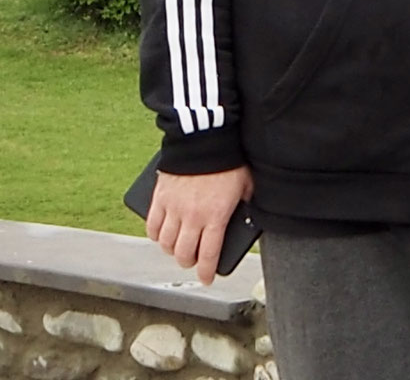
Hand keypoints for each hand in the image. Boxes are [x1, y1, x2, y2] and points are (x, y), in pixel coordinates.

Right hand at [147, 166, 253, 285]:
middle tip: (192, 260)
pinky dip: (155, 235)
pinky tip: (161, 235)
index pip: (208, 255)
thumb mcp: (246, 186)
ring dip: (171, 250)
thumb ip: (245, 205)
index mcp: (215, 217)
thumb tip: (246, 218)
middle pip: (183, 254)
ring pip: (165, 243)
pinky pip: (151, 226)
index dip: (206, 272)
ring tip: (178, 248)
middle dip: (188, 262)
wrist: (204, 140)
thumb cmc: (229, 161)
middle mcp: (192, 217)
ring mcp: (173, 208)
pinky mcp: (159, 198)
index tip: (207, 279)